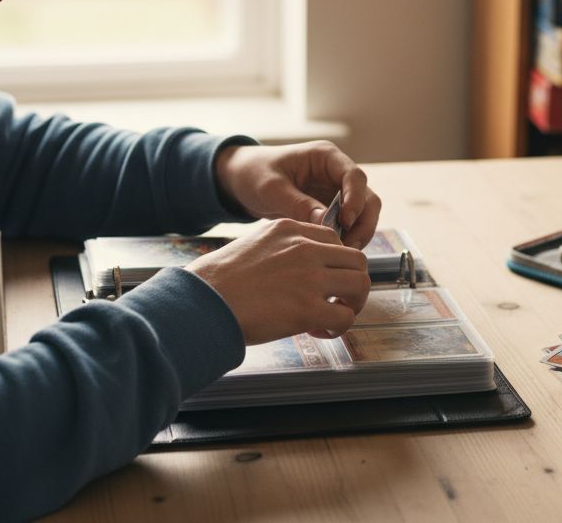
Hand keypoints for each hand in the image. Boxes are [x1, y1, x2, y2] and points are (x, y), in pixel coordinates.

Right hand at [187, 218, 370, 344]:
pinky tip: (319, 331)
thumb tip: (291, 273)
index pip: (334, 240)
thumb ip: (279, 251)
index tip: (323, 282)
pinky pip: (346, 316)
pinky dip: (339, 327)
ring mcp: (309, 277)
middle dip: (352, 282)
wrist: (201, 301)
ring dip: (352, 303)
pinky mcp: (308, 308)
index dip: (334, 264)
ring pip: (360, 284)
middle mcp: (304, 248)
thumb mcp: (252, 246)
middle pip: (357, 259)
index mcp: (289, 229)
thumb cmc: (216, 280)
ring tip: (332, 317)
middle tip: (337, 300)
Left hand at [214, 141, 381, 248]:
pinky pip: (349, 226)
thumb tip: (326, 223)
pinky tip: (332, 252)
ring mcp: (337, 192)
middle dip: (362, 223)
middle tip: (347, 247)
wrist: (242, 180)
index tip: (344, 222)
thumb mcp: (271, 188)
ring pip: (363, 215)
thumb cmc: (254, 174)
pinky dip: (345, 239)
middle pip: (367, 198)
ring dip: (356, 234)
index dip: (355, 199)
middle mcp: (337, 173)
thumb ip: (298, 204)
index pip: (354, 176)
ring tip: (338, 254)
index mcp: (325, 157)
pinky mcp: (332, 210)